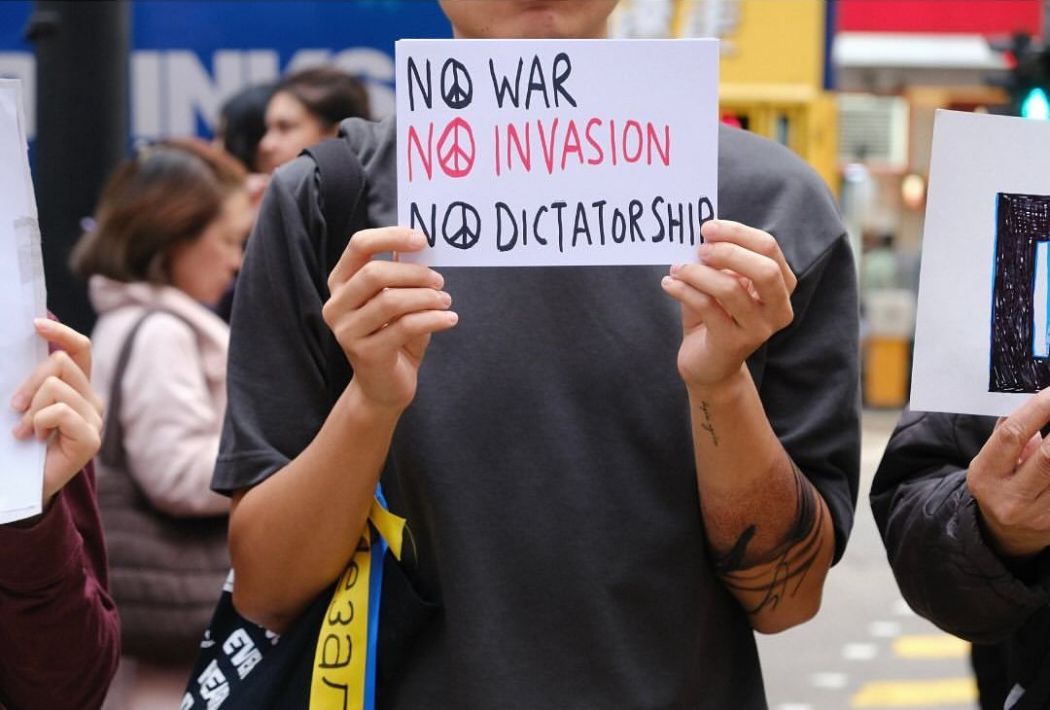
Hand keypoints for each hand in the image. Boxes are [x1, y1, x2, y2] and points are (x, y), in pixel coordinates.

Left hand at [10, 319, 103, 506]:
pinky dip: (39, 422)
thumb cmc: (17, 444)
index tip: (35, 325)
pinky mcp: (90, 438)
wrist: (20, 486)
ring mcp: (94, 418)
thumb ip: (28, 381)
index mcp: (77, 387)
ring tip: (23, 430)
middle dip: (29, 382)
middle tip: (13, 408)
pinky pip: (60, 412)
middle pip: (61, 363)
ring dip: (30, 409)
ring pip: (56, 387)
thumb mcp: (20, 404)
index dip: (61, 333)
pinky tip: (35, 438)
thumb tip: (18, 349)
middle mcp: (91, 398)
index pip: (80, 349)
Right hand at [322, 227, 457, 411]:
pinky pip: (405, 327)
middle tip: (439, 280)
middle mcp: (336, 305)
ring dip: (426, 298)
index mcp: (340, 283)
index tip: (422, 239)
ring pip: (390, 301)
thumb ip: (402, 273)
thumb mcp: (396, 300)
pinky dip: (433, 319)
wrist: (384, 387)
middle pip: (374, 273)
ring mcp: (346, 331)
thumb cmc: (393, 337)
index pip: (359, 245)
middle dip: (414, 274)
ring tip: (446, 301)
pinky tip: (450, 319)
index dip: (391, 236)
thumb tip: (420, 240)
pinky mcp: (365, 353)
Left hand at [661, 220, 796, 388]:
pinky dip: (684, 290)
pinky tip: (668, 284)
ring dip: (698, 272)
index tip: (707, 227)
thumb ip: (719, 259)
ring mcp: (758, 329)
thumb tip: (704, 230)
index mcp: (781, 286)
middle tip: (699, 247)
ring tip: (676, 268)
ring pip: (730, 289)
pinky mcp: (733, 344)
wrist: (708, 364)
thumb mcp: (722, 282)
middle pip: (764, 269)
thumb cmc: (715, 315)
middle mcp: (778, 309)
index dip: (738, 233)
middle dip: (728, 252)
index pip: (769, 248)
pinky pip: (707, 307)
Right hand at [968, 389, 1049, 558]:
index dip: (1038, 408)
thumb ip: (1012, 435)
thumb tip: (1041, 399)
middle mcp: (1011, 497)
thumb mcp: (991, 460)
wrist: (1005, 535)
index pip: (1012, 435)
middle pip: (1048, 456)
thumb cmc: (999, 485)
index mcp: (986, 475)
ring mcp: (1039, 514)